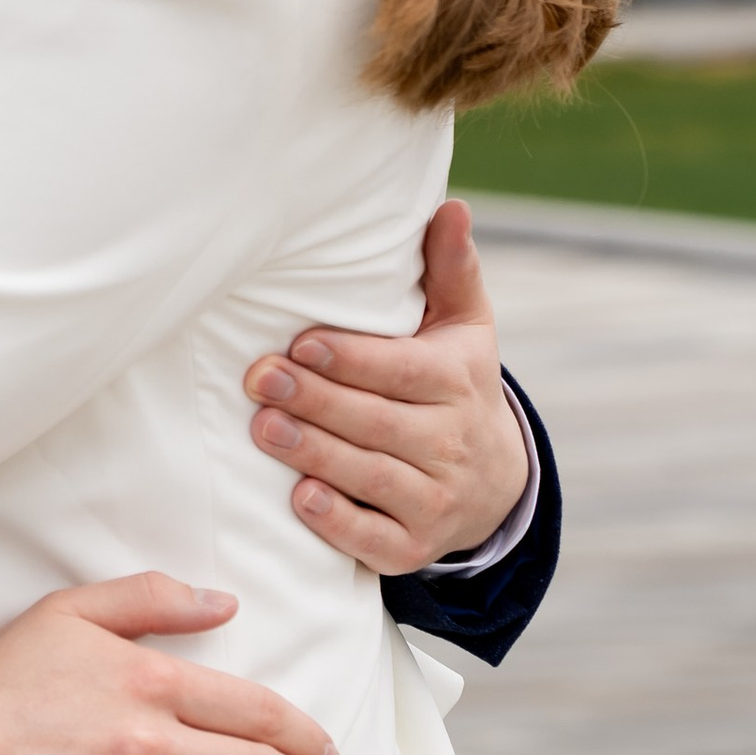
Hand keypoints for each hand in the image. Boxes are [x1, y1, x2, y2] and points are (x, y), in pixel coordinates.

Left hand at [243, 199, 526, 575]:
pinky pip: (375, 539)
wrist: (496, 482)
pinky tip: (299, 498)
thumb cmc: (456, 383)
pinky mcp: (415, 547)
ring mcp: (437, 500)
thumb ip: (451, 269)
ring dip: (315, 454)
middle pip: (378, 423)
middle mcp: (453, 443)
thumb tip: (450, 207)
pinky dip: (338, 522)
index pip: (403, 371)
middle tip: (259, 379)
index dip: (352, 360)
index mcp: (458, 382)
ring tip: (263, 428)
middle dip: (317, 402)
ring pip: (371, 477)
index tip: (301, 344)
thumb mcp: (466, 326)